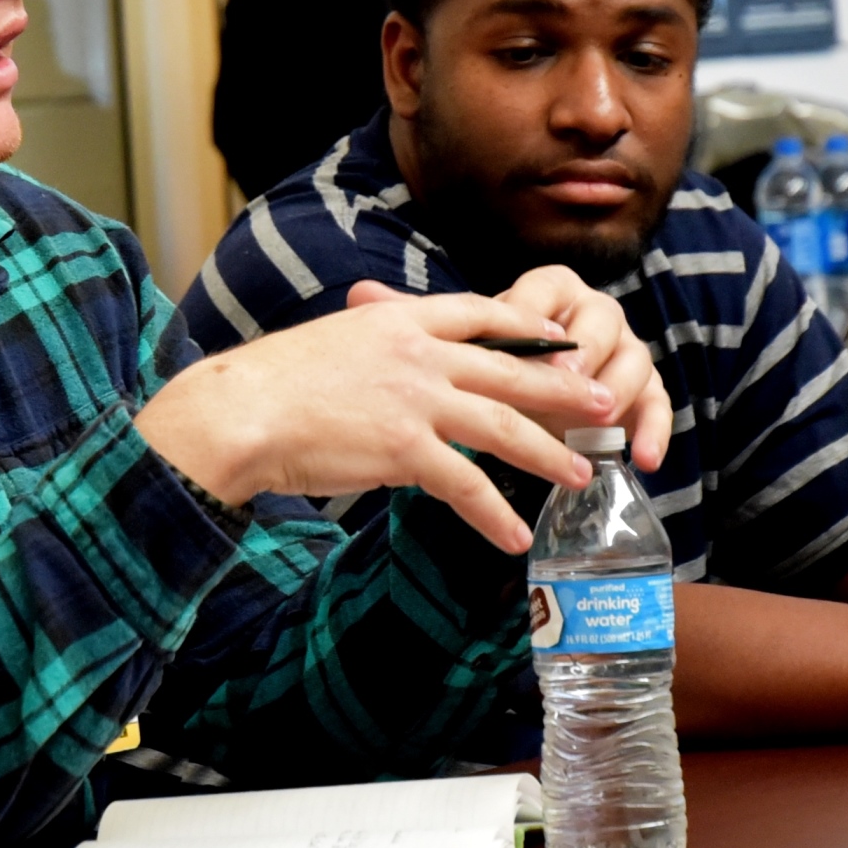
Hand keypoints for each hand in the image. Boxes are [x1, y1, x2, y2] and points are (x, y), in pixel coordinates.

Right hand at [138, 285, 627, 552]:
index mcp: (400, 320)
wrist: (239, 411)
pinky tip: (514, 534)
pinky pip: (464, 483)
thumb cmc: (270, 384)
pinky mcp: (402, 448)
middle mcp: (417, 353)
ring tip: (580, 474)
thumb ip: (375, 350)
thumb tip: (394, 373)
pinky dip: (493, 512)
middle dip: (565, 388)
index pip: (481, 313)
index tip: (564, 341)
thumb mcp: (331, 343)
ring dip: (548, 453)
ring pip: (502, 425)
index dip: (529, 328)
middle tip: (608, 404)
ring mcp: (414, 399)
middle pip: (511, 367)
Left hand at [487, 266, 672, 470]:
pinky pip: (658, 404)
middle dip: (586, 348)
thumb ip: (488, 355)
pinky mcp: (646, 389)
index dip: (534, 314)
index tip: (526, 341)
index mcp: (552, 291)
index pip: (546, 289)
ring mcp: (626, 348)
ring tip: (599, 419)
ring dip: (618, 389)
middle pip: (603, 317)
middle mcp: (596, 311)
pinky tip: (646, 459)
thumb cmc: (506, 368)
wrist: (529, 401)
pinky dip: (655, 431)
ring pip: (636, 358)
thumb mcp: (489, 358)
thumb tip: (477, 367)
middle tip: (567, 377)